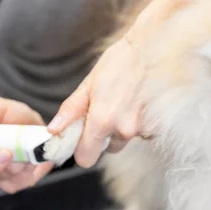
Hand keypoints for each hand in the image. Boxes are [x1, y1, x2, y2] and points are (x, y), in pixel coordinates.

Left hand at [47, 36, 145, 167]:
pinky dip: (138, 122)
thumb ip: (71, 111)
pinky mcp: (156, 126)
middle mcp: (124, 130)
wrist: (150, 51)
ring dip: (122, 128)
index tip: (84, 137)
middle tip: (107, 111)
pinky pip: (141, 133)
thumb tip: (54, 130)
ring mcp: (143, 130)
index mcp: (102, 121)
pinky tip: (137, 104)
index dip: (82, 149)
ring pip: (125, 139)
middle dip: (105, 136)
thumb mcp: (88, 84)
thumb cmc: (119, 63)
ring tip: (124, 102)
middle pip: (108, 150)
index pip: (86, 159)